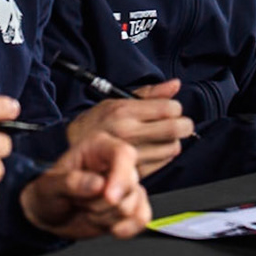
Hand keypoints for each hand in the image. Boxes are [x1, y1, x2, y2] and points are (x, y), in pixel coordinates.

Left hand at [21, 133, 150, 240]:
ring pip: (132, 207)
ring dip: (105, 217)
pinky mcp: (132, 207)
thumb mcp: (48, 186)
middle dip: (101, 204)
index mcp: (99, 148)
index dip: (121, 176)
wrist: (49, 216)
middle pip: (130, 185)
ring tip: (87, 210)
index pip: (123, 154)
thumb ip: (70, 182)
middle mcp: (117, 165)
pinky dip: (126, 228)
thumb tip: (97, 184)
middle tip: (79, 201)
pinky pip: (142, 219)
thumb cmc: (48, 194)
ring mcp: (126, 187)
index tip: (109, 197)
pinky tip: (110, 227)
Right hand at [65, 77, 191, 176]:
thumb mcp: (116, 100)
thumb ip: (149, 93)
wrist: (73, 150)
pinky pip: (164, 163)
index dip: (175, 108)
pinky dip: (165, 156)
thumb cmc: (97, 123)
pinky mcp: (134, 171)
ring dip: (173, 142)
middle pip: (175, 129)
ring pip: (173, 147)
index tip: (170, 110)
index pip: (168, 108)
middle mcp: (128, 132)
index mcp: (124, 111)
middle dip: (182, 125)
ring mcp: (131, 153)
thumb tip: (175, 84)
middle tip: (177, 124)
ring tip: (161, 138)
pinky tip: (154, 150)